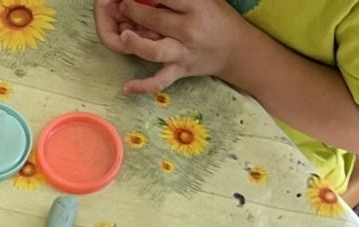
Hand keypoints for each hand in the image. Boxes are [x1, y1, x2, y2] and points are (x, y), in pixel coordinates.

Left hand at [104, 0, 244, 93]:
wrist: (236, 50)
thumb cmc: (217, 18)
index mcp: (197, 7)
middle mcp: (189, 31)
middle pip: (156, 21)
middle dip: (134, 11)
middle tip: (123, 5)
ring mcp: (183, 53)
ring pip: (155, 51)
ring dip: (136, 44)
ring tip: (124, 35)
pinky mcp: (180, 71)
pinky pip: (159, 81)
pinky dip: (142, 86)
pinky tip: (126, 87)